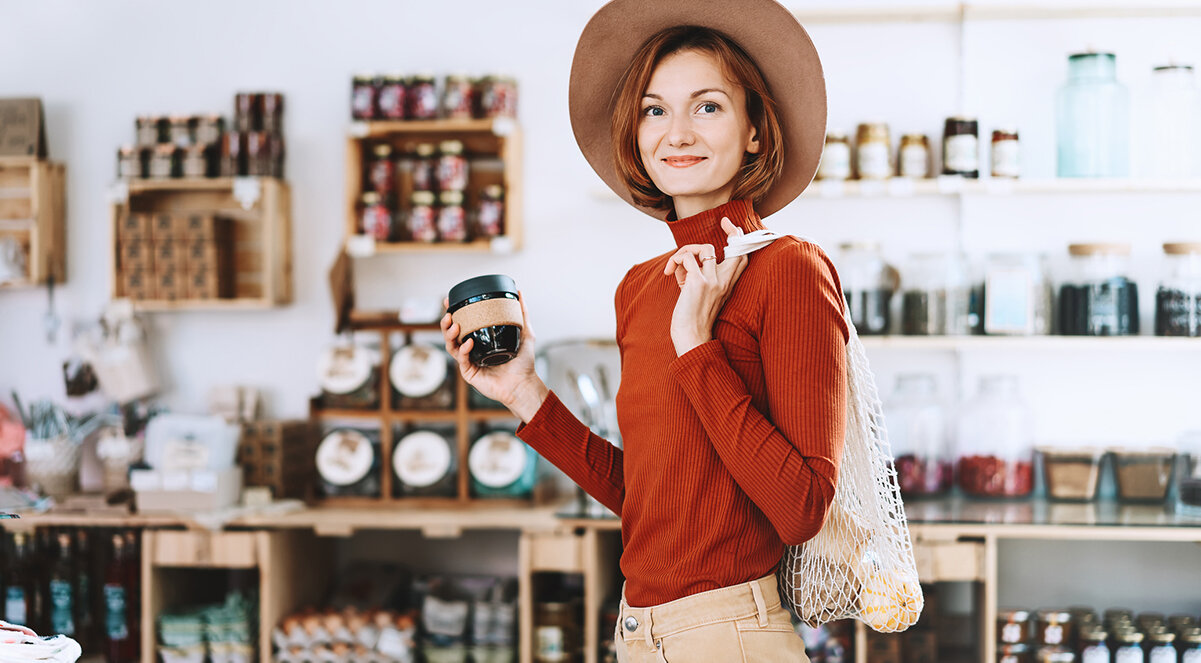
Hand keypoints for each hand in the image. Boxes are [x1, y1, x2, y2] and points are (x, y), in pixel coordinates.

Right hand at [440, 292, 547, 421]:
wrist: (524, 384)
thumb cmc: (524, 363)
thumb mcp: (525, 332)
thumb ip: (522, 313)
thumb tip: (519, 292)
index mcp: (481, 341)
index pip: (463, 324)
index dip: (454, 313)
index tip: (449, 301)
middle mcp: (472, 350)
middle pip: (452, 335)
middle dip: (446, 323)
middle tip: (449, 314)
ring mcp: (469, 362)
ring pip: (452, 346)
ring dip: (450, 335)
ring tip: (455, 325)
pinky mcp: (469, 373)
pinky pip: (461, 360)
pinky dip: (463, 350)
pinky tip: (468, 343)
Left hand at [663, 217, 748, 355]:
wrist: (691, 338)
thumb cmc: (692, 319)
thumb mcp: (698, 293)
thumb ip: (696, 275)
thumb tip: (683, 260)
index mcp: (727, 284)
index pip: (742, 256)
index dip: (739, 238)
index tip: (729, 225)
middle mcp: (724, 280)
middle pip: (737, 247)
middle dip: (731, 230)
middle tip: (723, 222)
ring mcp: (713, 280)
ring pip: (704, 247)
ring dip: (685, 252)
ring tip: (675, 268)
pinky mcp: (698, 281)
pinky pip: (687, 256)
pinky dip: (676, 260)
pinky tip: (669, 274)